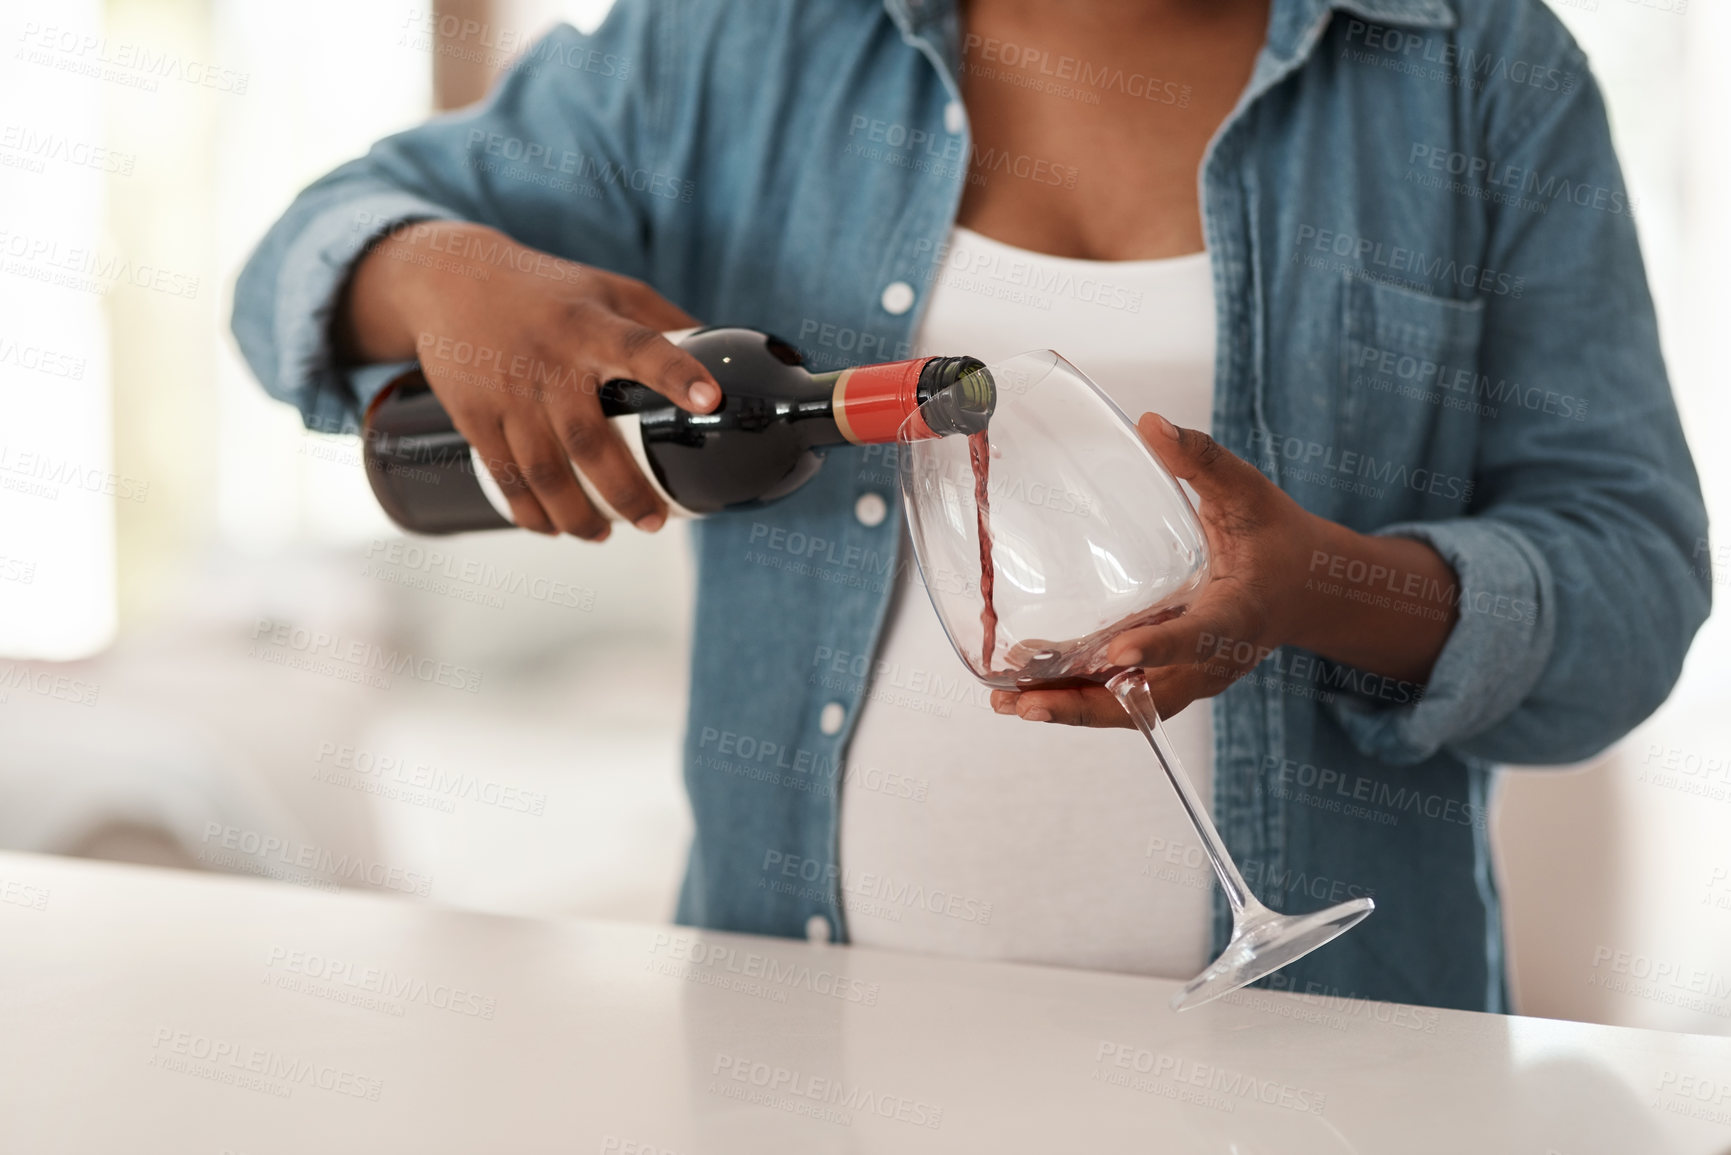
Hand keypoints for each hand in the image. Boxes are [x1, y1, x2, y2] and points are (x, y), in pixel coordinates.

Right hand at [340, 220, 718, 538]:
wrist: (448, 280)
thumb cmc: (545, 289)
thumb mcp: (608, 288)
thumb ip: (662, 321)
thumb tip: (724, 359)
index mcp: (590, 325)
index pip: (640, 348)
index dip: (675, 374)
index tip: (710, 399)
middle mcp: (548, 361)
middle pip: (589, 439)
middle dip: (625, 489)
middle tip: (654, 522)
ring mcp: (508, 392)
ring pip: (543, 470)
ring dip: (575, 515)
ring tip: (602, 535)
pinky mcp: (474, 415)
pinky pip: (505, 475)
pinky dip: (529, 511)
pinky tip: (551, 527)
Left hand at [989, 413, 1325, 727]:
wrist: (1306, 587)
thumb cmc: (1277, 538)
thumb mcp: (1248, 493)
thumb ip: (1202, 462)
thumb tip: (1152, 423)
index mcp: (1238, 615)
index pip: (1199, 636)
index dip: (1160, 646)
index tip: (1118, 653)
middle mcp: (1212, 659)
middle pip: (1147, 698)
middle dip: (1085, 704)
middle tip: (1025, 702)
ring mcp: (1189, 675)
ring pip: (1127, 707)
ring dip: (1068, 708)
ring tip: (1007, 703)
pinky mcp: (1171, 676)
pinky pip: (1122, 696)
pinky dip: (1076, 694)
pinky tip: (1024, 686)